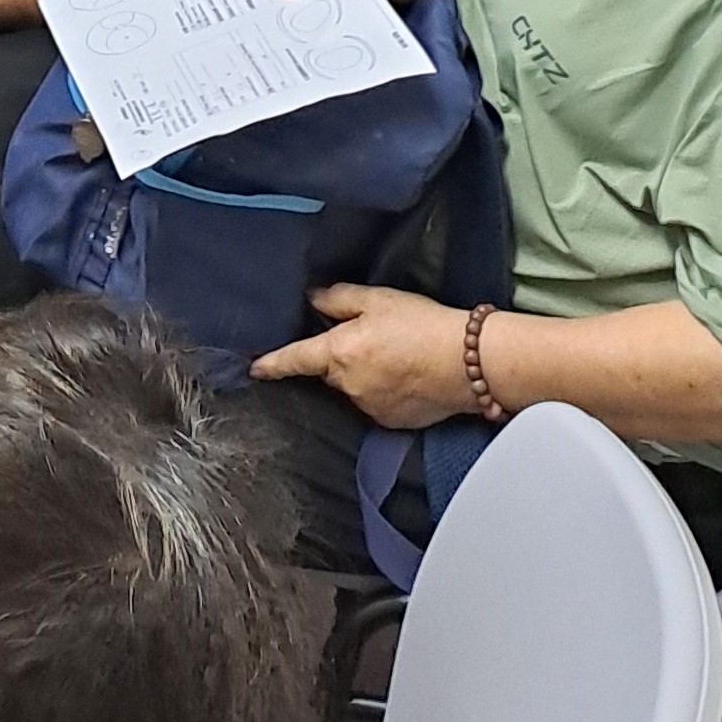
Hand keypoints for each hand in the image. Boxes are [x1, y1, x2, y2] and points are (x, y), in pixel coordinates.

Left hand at [250, 282, 480, 426]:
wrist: (468, 362)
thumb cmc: (421, 324)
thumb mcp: (376, 299)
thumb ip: (337, 299)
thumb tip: (312, 301)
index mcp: (338, 353)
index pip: (295, 359)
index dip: (272, 363)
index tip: (254, 369)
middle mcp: (348, 386)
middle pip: (329, 372)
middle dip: (339, 357)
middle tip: (371, 338)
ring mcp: (370, 407)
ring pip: (353, 388)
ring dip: (363, 374)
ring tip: (396, 355)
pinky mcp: (392, 422)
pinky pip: (376, 403)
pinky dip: (384, 390)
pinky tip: (407, 375)